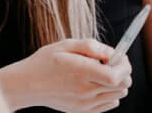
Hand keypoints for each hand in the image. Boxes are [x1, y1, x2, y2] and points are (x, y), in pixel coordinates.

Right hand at [4, 38, 131, 111]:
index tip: (120, 56)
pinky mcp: (83, 111)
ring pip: (118, 95)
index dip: (124, 65)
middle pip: (122, 86)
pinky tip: (95, 83)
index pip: (116, 75)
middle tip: (111, 62)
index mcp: (80, 72)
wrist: (28, 85)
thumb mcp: (65, 45)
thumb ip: (90, 46)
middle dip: (123, 72)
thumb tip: (111, 52)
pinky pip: (109, 104)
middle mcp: (84, 91)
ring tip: (100, 72)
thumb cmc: (45, 61)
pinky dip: (109, 93)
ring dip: (116, 82)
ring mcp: (84, 104)